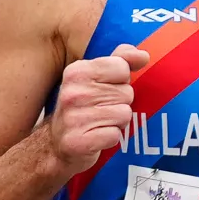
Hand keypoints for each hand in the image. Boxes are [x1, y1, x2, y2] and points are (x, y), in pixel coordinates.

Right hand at [41, 44, 147, 174]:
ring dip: (117, 122)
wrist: (55, 143)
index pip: (122, 68)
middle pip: (126, 93)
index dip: (120, 81)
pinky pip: (115, 135)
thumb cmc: (83, 107)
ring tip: (100, 123)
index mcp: (77, 71)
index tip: (105, 90)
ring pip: (124, 114)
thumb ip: (121, 60)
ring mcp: (73, 118)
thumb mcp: (97, 77)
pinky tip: (96, 137)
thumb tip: (143, 55)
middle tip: (101, 110)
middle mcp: (73, 93)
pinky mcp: (78, 142)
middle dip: (120, 103)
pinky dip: (110, 138)